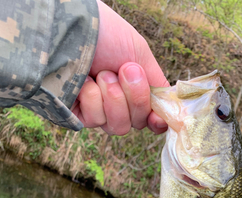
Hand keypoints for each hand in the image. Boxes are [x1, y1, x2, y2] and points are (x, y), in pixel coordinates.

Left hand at [71, 0, 168, 134]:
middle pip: (136, 123)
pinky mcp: (76, 114)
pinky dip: (92, 98)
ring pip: (118, 126)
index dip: (156, 121)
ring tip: (101, 74)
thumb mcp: (140, 56)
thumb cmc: (106, 34)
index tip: (157, 118)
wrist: (72, 27)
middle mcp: (116, 104)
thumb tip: (169, 114)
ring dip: (113, 97)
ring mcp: (96, 111)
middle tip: (123, 71)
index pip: (149, 118)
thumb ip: (157, 86)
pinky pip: (95, 120)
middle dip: (135, 98)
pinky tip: (84, 81)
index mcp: (133, 91)